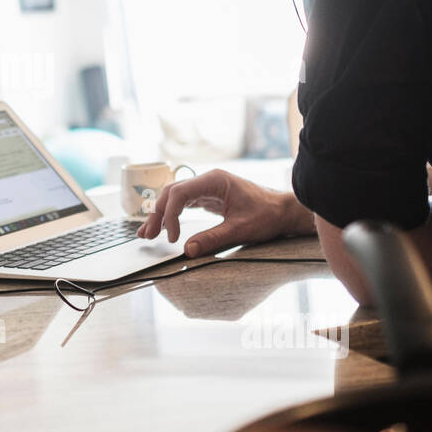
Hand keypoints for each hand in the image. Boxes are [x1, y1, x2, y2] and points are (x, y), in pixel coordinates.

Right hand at [136, 169, 313, 256]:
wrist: (284, 211)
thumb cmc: (268, 215)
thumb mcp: (240, 229)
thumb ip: (213, 238)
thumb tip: (188, 250)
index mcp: (215, 180)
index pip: (180, 193)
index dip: (170, 214)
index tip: (171, 237)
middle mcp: (208, 181)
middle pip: (172, 192)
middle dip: (158, 214)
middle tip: (148, 235)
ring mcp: (208, 188)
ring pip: (175, 197)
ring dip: (161, 214)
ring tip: (147, 233)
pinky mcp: (209, 198)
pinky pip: (184, 203)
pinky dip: (172, 214)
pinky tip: (163, 226)